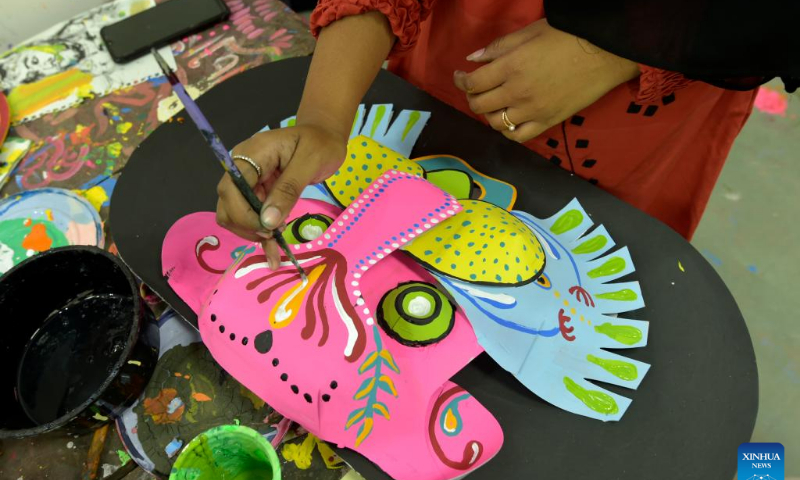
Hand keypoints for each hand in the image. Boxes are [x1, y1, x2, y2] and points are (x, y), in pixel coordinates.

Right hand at [216, 124, 346, 268]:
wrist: (324, 136)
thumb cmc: (320, 143)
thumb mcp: (310, 162)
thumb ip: (288, 190)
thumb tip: (267, 220)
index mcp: (251, 154)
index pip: (231, 188)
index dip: (243, 214)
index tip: (267, 229)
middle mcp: (241, 166)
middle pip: (227, 204)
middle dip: (246, 226)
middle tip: (274, 236)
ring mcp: (247, 180)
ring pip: (234, 214)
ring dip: (251, 232)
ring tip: (276, 244)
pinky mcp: (256, 191)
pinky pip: (250, 215)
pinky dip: (259, 233)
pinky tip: (273, 252)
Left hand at [453, 19, 639, 142]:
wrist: (604, 53)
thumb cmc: (567, 37)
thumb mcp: (529, 33)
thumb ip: (498, 47)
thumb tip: (473, 59)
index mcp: (511, 67)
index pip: (473, 83)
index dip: (461, 80)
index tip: (460, 76)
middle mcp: (517, 92)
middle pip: (480, 105)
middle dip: (472, 97)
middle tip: (475, 89)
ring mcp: (533, 111)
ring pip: (496, 123)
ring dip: (489, 114)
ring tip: (493, 104)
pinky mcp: (548, 122)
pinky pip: (519, 136)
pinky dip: (508, 130)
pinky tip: (510, 120)